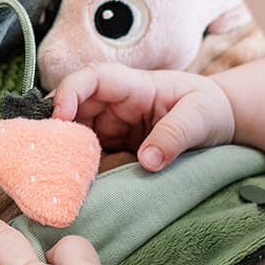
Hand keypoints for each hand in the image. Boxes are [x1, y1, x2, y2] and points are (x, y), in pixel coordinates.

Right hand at [51, 62, 234, 170]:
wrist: (219, 122)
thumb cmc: (209, 109)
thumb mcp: (200, 117)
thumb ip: (175, 135)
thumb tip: (147, 160)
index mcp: (134, 86)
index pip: (93, 79)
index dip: (70, 92)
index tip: (60, 116)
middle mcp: (115, 105)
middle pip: (74, 108)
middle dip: (55, 127)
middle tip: (45, 154)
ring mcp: (112, 128)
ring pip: (75, 135)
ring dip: (62, 151)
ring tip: (54, 174)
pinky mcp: (113, 150)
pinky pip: (88, 157)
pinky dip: (76, 169)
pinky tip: (71, 185)